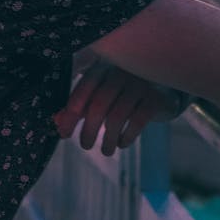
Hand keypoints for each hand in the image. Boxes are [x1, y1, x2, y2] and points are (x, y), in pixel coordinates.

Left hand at [53, 61, 189, 156]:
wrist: (162, 88)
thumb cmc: (122, 93)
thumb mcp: (100, 96)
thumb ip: (79, 107)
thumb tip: (56, 123)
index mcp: (103, 68)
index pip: (83, 89)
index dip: (71, 113)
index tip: (64, 134)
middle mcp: (121, 72)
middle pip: (99, 105)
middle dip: (89, 130)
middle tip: (85, 146)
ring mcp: (140, 83)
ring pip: (117, 116)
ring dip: (108, 139)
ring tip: (105, 151)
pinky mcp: (156, 98)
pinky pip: (138, 121)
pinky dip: (127, 137)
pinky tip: (122, 144)